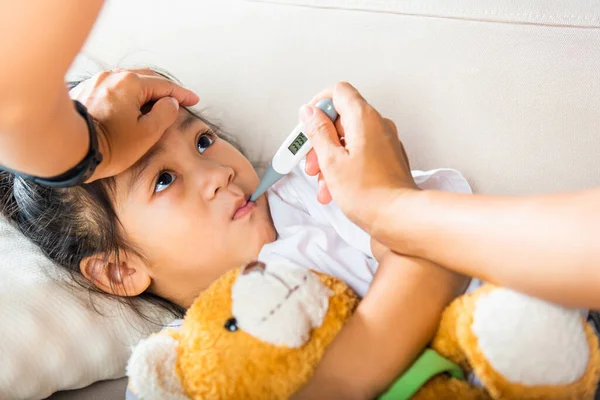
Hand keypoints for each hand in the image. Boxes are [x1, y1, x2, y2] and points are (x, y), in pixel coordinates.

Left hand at [69, 68, 198, 181]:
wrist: (65, 148)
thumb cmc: (108, 144)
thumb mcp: (147, 133)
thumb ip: (164, 114)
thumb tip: (169, 103)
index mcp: (131, 84)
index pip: (164, 86)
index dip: (181, 94)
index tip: (194, 100)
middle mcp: (112, 77)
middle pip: (145, 79)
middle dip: (162, 89)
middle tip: (176, 100)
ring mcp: (95, 83)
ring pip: (127, 82)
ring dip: (143, 91)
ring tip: (152, 104)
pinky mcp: (83, 93)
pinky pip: (111, 89)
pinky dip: (125, 96)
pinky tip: (128, 107)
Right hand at [301, 82, 417, 229]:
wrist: (400, 217)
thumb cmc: (369, 193)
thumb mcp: (331, 161)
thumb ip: (318, 132)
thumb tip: (310, 113)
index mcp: (364, 118)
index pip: (338, 92)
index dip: (318, 106)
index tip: (308, 125)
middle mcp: (378, 125)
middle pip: (341, 119)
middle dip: (321, 140)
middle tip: (312, 162)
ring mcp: (385, 142)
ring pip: (349, 140)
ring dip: (330, 159)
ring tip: (323, 184)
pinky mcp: (388, 159)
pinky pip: (360, 153)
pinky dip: (345, 166)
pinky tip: (336, 189)